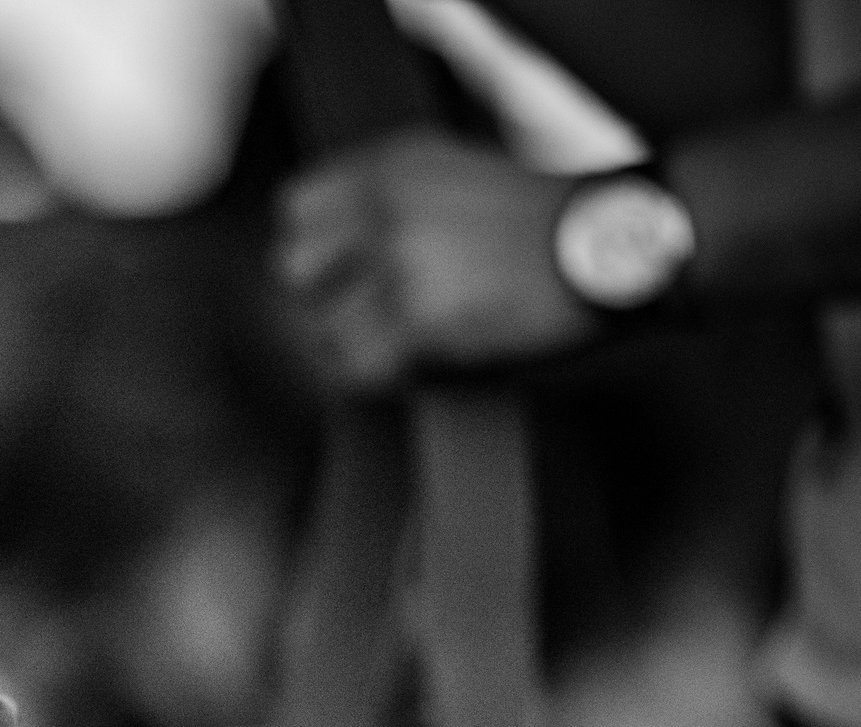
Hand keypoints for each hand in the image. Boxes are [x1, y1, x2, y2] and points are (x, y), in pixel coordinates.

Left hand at [276, 130, 596, 391]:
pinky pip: (359, 368)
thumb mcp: (455, 173)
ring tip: (408, 340)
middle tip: (368, 311)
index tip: (339, 270)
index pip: (294, 210)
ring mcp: (400, 264)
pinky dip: (383, 375)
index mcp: (391, 165)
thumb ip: (385, 202)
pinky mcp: (420, 320)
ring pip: (324, 330)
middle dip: (324, 298)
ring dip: (359, 346)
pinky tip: (422, 360)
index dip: (314, 250)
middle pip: (294, 273)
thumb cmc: (542, 219)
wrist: (617, 241)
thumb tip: (322, 256)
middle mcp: (386, 208)